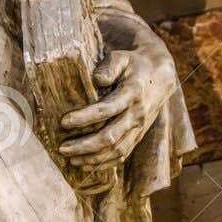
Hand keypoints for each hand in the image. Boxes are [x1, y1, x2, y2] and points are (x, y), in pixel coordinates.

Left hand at [58, 34, 176, 173]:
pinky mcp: (138, 136)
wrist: (160, 77)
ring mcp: (138, 128)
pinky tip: (86, 164)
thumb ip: (109, 66)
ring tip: (70, 159)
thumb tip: (97, 79)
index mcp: (132, 93)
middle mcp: (137, 114)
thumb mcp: (122, 57)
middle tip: (62, 148)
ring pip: (116, 150)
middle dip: (84, 145)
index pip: (107, 109)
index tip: (64, 122)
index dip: (84, 118)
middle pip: (110, 136)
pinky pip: (122, 155)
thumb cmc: (133, 65)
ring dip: (92, 158)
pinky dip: (104, 164)